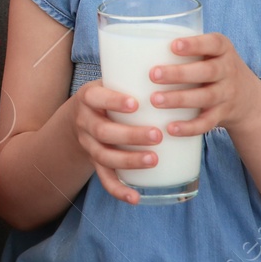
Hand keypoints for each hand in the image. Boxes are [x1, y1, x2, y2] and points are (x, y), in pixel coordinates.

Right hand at [72, 77, 163, 206]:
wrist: (80, 116)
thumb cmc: (108, 94)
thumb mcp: (112, 81)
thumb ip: (134, 77)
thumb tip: (180, 63)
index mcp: (89, 97)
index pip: (96, 98)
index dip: (113, 102)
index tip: (135, 104)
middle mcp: (85, 121)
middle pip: (103, 131)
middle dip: (130, 135)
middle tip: (157, 135)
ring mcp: (89, 144)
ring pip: (104, 156)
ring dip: (129, 161)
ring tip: (153, 160)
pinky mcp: (95, 162)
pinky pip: (104, 178)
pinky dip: (118, 190)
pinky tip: (135, 198)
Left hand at [149, 32, 260, 135]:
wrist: (248, 99)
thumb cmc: (212, 67)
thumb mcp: (209, 52)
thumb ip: (183, 49)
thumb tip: (129, 47)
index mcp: (222, 50)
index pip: (214, 43)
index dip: (195, 45)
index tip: (173, 45)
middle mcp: (228, 70)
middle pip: (207, 72)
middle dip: (180, 74)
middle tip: (153, 74)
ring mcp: (226, 94)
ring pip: (205, 97)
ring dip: (179, 99)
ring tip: (155, 100)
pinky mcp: (222, 115)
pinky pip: (207, 123)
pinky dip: (189, 127)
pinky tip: (170, 128)